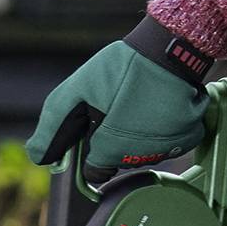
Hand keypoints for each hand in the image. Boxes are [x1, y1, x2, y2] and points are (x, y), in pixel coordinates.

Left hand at [25, 15, 217, 175]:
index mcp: (110, 151)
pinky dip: (163, 127)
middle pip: (119, 161)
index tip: (93, 132)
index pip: (95, 173)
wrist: (168, 52)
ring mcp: (167, 149)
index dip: (90, 153)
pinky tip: (157, 103)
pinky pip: (170, 140)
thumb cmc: (120, 70)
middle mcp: (139, 158)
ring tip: (137, 101)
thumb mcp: (75, 92)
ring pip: (144, 151)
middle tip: (116, 108)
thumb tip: (38, 157)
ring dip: (138, 134)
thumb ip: (53, 127)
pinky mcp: (188, 137)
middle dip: (114, 140)